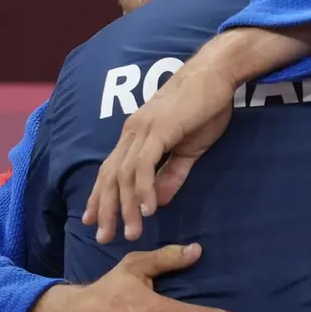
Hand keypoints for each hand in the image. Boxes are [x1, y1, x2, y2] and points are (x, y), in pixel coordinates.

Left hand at [85, 57, 238, 241]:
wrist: (216, 74)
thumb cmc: (204, 106)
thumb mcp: (188, 148)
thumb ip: (172, 175)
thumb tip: (157, 202)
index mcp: (136, 135)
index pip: (110, 170)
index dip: (100, 196)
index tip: (94, 221)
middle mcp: (132, 132)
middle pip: (111, 176)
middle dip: (105, 209)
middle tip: (103, 238)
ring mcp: (143, 130)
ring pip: (125, 175)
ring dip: (126, 206)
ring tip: (131, 232)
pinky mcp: (159, 129)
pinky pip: (144, 164)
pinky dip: (143, 188)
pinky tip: (147, 209)